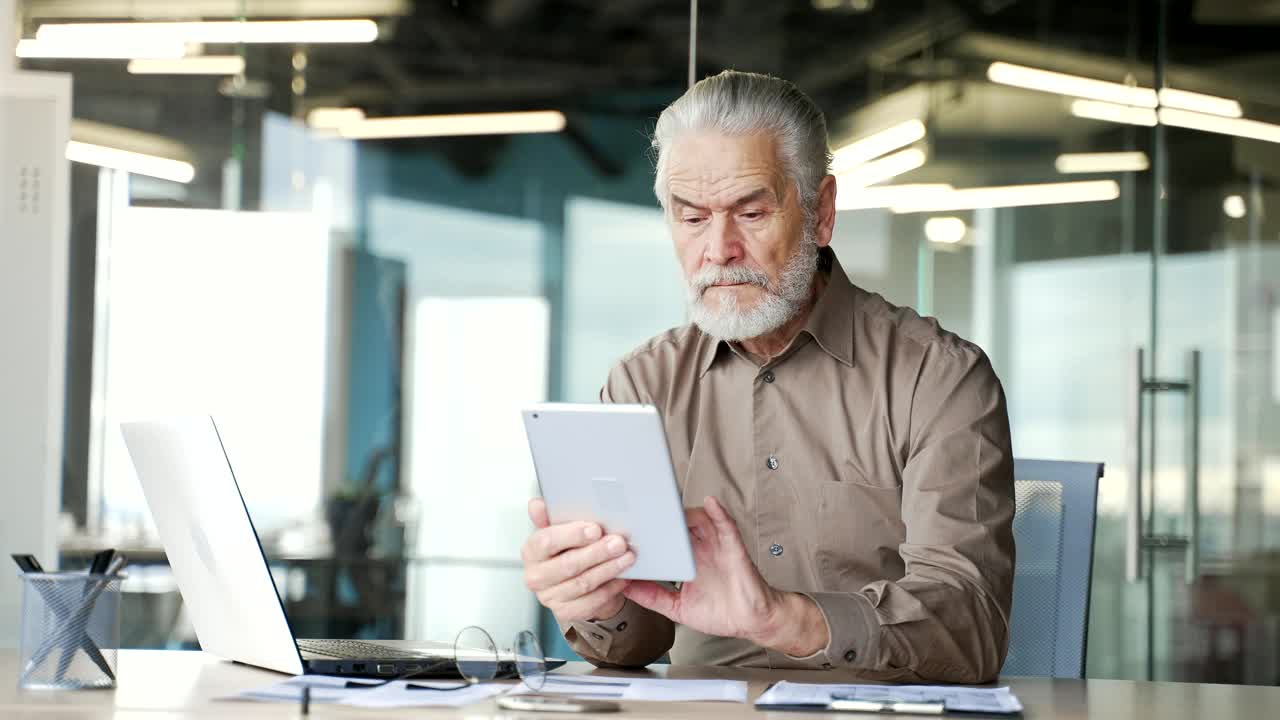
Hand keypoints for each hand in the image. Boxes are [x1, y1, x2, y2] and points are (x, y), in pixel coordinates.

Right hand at [521, 498, 635, 622]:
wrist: (576, 581)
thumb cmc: (567, 551)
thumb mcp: (561, 530)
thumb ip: (550, 516)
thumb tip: (536, 504)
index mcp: (532, 551)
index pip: (546, 541)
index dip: (572, 534)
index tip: (595, 529)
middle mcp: (536, 576)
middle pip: (568, 564)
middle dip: (597, 552)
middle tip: (618, 542)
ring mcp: (550, 596)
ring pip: (583, 583)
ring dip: (608, 569)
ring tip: (626, 557)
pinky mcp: (566, 612)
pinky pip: (591, 601)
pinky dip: (610, 588)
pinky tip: (622, 577)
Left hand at [623, 497, 828, 656]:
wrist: (751, 621)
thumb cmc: (721, 612)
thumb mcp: (677, 607)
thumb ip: (653, 597)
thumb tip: (626, 589)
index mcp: (686, 560)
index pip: (664, 538)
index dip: (648, 530)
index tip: (628, 526)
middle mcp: (700, 549)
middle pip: (678, 524)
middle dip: (662, 516)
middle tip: (643, 510)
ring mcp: (717, 546)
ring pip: (699, 519)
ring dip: (685, 511)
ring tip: (669, 505)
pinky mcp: (733, 547)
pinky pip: (726, 525)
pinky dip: (718, 513)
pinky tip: (710, 504)